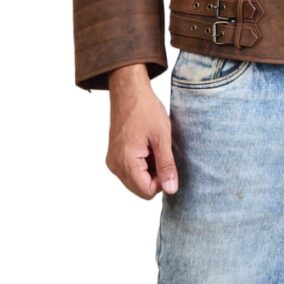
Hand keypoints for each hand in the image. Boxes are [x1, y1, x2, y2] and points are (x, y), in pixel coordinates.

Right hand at [105, 63, 177, 198]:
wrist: (129, 91)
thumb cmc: (145, 109)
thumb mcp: (162, 137)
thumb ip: (166, 165)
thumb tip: (171, 190)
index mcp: (126, 162)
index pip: (146, 192)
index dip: (162, 181)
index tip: (167, 161)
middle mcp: (115, 165)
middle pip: (140, 188)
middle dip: (154, 175)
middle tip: (160, 151)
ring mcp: (113, 161)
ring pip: (135, 180)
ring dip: (148, 169)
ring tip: (153, 147)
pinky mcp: (114, 155)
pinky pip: (130, 170)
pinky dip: (141, 163)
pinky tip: (146, 145)